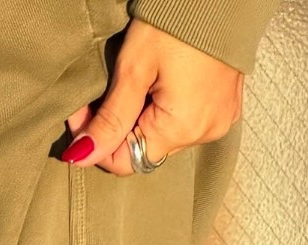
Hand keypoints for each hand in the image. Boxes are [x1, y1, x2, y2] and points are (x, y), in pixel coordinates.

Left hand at [62, 19, 242, 174]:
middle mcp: (205, 133)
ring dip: (142, 117)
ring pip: (164, 136)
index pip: (125, 162)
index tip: (81, 114)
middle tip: (104, 91)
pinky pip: (186, 122)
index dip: (97, 144)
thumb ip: (109, 118)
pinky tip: (162, 81)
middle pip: (146, 149)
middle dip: (119, 126)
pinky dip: (167, 109)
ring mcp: (219, 121)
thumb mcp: (134, 67)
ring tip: (138, 81)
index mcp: (183, 128)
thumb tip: (81, 157)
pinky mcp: (226, 106)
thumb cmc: (177, 19)